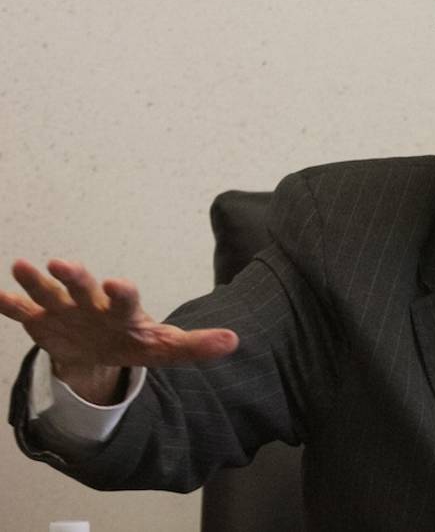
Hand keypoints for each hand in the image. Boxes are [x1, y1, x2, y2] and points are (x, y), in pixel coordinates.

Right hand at [0, 259, 237, 404]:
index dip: (122, 292)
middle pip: (83, 288)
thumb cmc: (136, 341)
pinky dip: (9, 304)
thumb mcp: (165, 348)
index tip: (117, 284)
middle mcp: (92, 304)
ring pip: (49, 293)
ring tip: (23, 265)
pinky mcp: (42, 322)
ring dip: (37, 281)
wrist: (102, 349)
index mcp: (123, 310)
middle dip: (75, 278)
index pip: (124, 298)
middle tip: (62, 263)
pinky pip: (22, 312)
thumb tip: (234, 341)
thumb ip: (195, 346)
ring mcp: (65, 311)